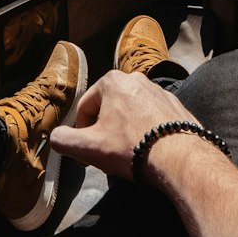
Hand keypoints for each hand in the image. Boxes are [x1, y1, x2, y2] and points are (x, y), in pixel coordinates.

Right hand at [50, 71, 198, 180]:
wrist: (181, 158)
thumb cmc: (131, 147)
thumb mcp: (88, 147)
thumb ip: (64, 140)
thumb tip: (56, 138)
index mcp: (112, 81)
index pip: (85, 108)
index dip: (82, 133)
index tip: (87, 154)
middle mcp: (137, 79)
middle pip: (109, 109)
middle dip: (104, 131)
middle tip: (108, 155)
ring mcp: (160, 91)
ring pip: (131, 114)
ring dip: (125, 132)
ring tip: (130, 155)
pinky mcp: (177, 106)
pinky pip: (152, 119)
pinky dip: (146, 132)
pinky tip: (149, 151)